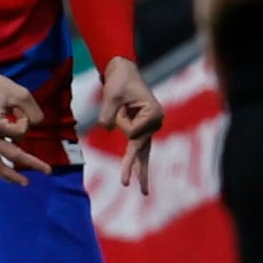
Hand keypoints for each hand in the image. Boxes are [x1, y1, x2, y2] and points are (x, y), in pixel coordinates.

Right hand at [0, 62, 51, 184]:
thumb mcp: (21, 94)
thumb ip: (34, 113)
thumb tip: (35, 127)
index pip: (19, 133)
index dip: (26, 121)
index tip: (20, 110)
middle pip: (9, 156)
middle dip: (30, 163)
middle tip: (48, 171)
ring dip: (9, 176)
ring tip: (23, 182)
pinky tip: (9, 173)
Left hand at [94, 56, 162, 194]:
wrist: (122, 70)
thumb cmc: (119, 80)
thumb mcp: (111, 95)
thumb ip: (108, 113)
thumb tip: (107, 128)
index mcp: (154, 114)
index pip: (132, 132)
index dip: (121, 121)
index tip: (122, 106)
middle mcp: (156, 122)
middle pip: (141, 149)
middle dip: (134, 168)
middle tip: (125, 184)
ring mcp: (150, 127)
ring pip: (143, 154)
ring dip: (139, 171)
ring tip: (144, 192)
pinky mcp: (142, 129)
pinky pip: (139, 149)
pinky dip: (137, 163)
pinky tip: (142, 183)